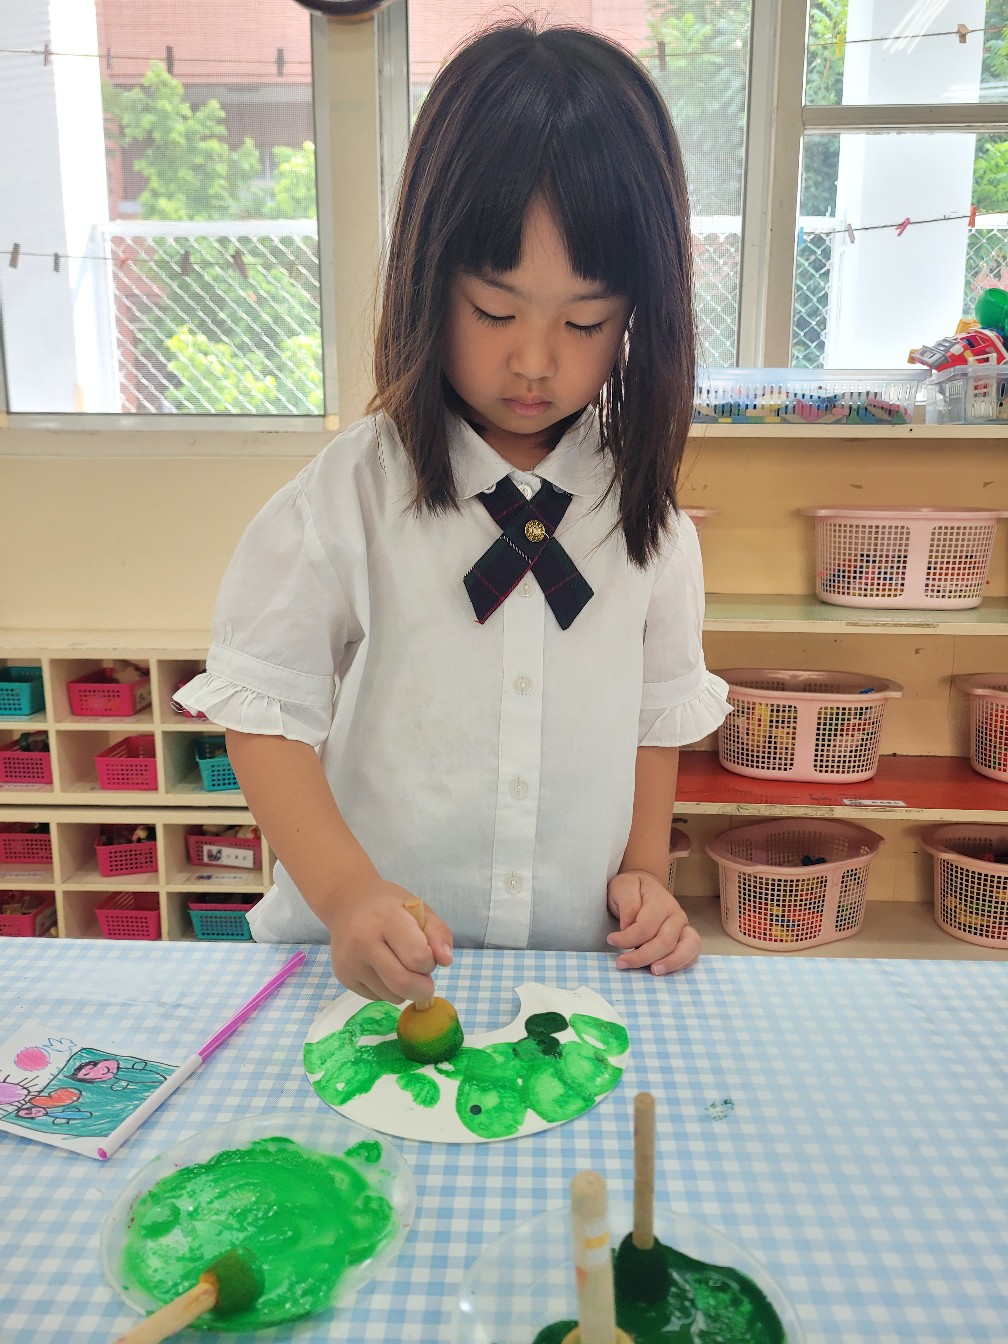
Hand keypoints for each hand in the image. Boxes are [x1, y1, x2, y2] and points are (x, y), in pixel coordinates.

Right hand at [326, 877, 453, 1002]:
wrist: (347, 903)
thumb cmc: (389, 906)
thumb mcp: (420, 910)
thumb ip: (439, 934)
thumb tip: (446, 961)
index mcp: (387, 919)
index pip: (417, 957)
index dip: (429, 963)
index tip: (428, 957)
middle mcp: (363, 941)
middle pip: (402, 984)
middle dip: (422, 989)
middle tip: (425, 982)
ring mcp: (350, 962)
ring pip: (391, 996)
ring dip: (405, 990)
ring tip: (400, 967)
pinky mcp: (344, 977)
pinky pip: (376, 997)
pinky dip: (388, 990)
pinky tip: (383, 969)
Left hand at [606, 870, 699, 974]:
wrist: (644, 888)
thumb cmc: (632, 889)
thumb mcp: (623, 887)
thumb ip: (627, 905)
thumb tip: (628, 928)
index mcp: (660, 901)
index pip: (646, 926)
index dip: (627, 938)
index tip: (611, 940)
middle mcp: (676, 915)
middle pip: (665, 941)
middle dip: (643, 957)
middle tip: (622, 963)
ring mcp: (684, 927)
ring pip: (686, 948)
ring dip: (670, 963)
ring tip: (653, 972)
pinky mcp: (687, 939)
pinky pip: (693, 954)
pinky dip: (682, 965)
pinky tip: (664, 971)